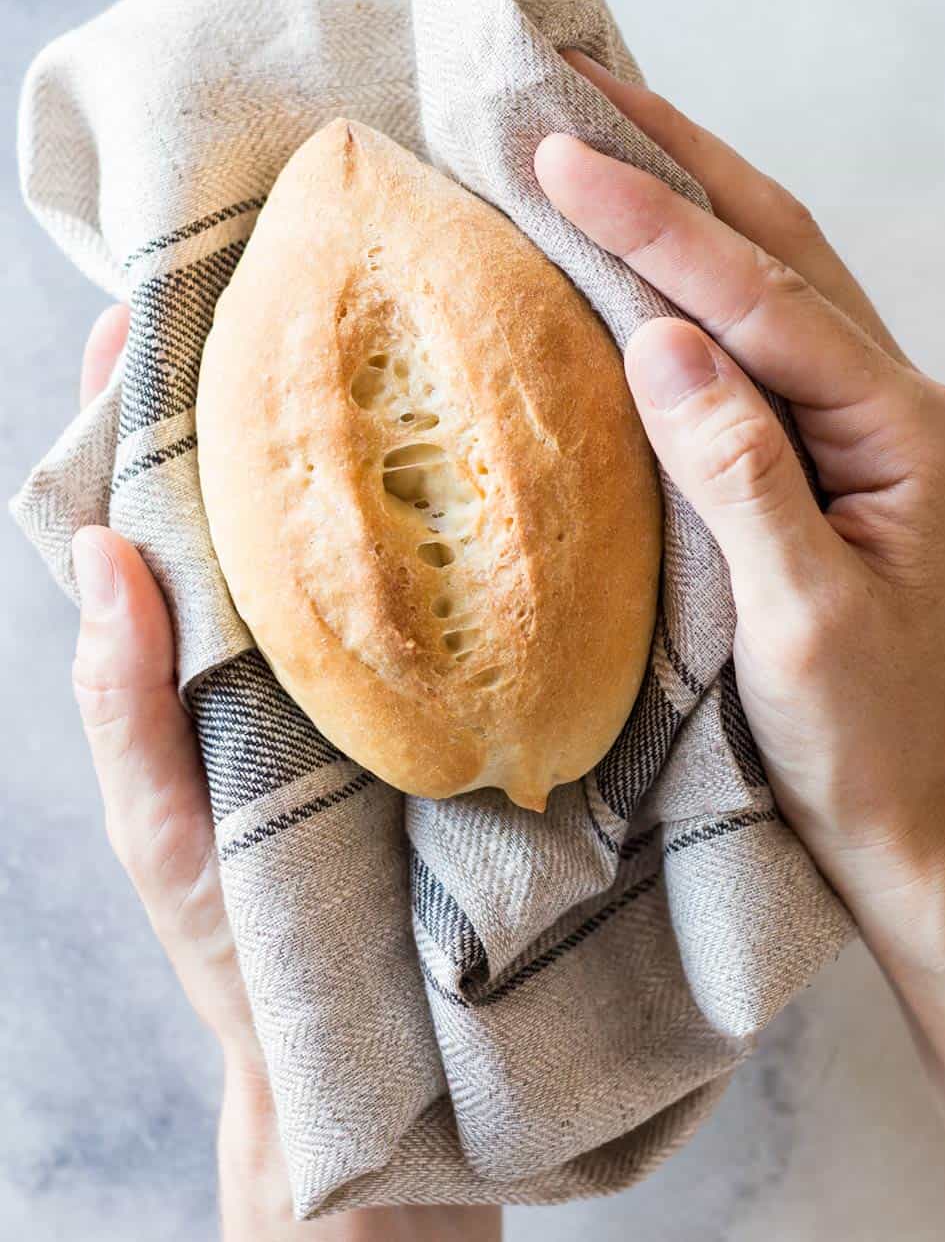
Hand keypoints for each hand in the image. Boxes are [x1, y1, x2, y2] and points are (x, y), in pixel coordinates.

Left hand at [71, 305, 499, 1241]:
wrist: (363, 1037)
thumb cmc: (237, 936)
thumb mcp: (164, 826)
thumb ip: (124, 707)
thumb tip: (102, 555)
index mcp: (195, 649)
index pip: (153, 501)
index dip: (138, 406)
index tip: (141, 311)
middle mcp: (277, 628)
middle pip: (255, 481)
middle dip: (260, 379)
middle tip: (284, 273)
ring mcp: (358, 649)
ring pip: (348, 515)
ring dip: (358, 423)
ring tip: (382, 323)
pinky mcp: (436, 679)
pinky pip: (435, 581)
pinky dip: (444, 507)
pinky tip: (477, 445)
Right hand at [536, 51, 944, 1232]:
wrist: (916, 815)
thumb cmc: (867, 738)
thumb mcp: (804, 622)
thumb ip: (740, 475)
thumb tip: (662, 341)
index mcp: (898, 427)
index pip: (759, 299)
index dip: (654, 224)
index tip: (554, 154)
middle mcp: (887, 398)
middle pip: (775, 242)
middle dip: (672, 154)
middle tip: (570, 79)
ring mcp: (856, 417)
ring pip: (767, 269)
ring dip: (683, 188)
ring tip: (596, 121)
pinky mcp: (816, 446)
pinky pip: (751, 328)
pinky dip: (688, 266)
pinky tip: (636, 243)